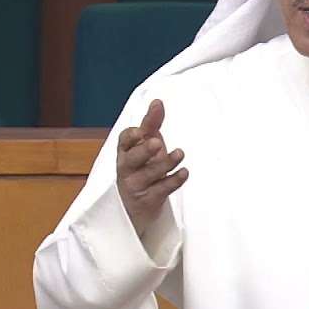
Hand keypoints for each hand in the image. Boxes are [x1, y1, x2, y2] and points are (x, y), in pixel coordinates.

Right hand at [116, 99, 187, 232]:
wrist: (139, 206)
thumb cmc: (143, 168)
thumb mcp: (147, 144)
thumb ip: (152, 123)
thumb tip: (157, 102)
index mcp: (125, 151)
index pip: (124, 141)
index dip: (131, 136)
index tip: (141, 131)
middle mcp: (127, 168)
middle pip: (132, 159)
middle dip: (144, 151)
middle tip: (157, 143)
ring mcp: (135, 185)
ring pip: (149, 174)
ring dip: (165, 163)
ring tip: (180, 154)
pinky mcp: (147, 200)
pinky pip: (161, 190)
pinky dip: (174, 181)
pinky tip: (184, 173)